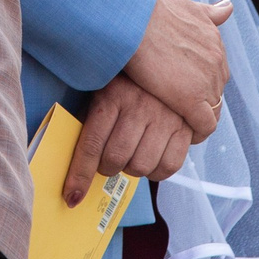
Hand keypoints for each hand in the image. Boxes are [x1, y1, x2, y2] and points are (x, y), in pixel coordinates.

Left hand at [64, 75, 193, 205]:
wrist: (168, 63)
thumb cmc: (126, 83)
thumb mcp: (102, 91)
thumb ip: (90, 121)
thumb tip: (74, 164)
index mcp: (112, 95)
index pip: (91, 144)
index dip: (79, 175)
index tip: (72, 196)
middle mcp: (139, 105)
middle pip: (116, 159)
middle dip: (106, 168)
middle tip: (107, 162)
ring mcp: (165, 117)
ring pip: (141, 166)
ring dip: (131, 169)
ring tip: (130, 157)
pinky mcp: (186, 127)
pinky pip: (169, 166)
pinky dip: (156, 172)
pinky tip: (151, 160)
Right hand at [122, 0, 232, 143]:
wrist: (133, 18)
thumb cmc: (149, 8)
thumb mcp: (185, 3)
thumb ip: (207, 10)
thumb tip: (228, 7)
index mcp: (213, 39)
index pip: (216, 68)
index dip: (201, 79)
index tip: (185, 86)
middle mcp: (216, 59)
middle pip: (216, 88)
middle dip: (202, 97)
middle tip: (180, 106)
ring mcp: (206, 81)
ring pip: (212, 108)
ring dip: (198, 116)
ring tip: (180, 123)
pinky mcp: (192, 100)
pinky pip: (205, 125)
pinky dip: (197, 132)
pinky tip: (183, 135)